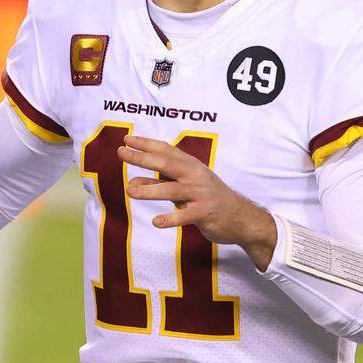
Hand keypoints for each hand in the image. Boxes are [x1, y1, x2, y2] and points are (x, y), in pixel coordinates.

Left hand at [118, 135, 277, 270]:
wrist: (241, 217)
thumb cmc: (208, 199)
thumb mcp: (184, 188)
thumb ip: (160, 184)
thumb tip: (132, 184)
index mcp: (191, 166)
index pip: (166, 151)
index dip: (146, 144)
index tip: (126, 140)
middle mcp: (195, 176)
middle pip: (166, 164)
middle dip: (143, 158)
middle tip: (121, 153)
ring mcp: (200, 194)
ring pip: (172, 190)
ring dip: (150, 190)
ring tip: (129, 191)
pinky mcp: (204, 213)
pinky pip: (185, 216)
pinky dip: (171, 219)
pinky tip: (156, 222)